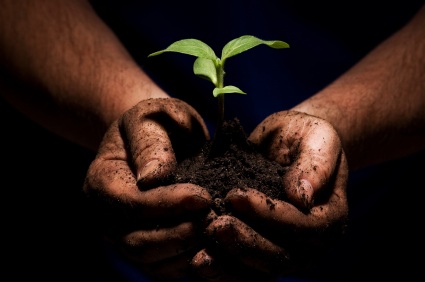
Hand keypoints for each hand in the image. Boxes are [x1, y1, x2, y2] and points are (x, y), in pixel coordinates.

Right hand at [83, 98, 213, 279]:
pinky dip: (188, 261)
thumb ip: (149, 143)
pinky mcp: (144, 248)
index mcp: (101, 181)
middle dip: (179, 233)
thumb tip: (153, 178)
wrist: (159, 139)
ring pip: (150, 261)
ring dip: (186, 250)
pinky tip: (212, 245)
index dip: (166, 204)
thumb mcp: (150, 117)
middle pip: (136, 242)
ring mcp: (123, 236)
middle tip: (214, 218)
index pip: (129, 204)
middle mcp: (106, 216)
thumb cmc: (155, 123)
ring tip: (216, 229)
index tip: (203, 196)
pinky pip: (162, 268)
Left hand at [191, 110, 348, 279]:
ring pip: (259, 269)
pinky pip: (244, 268)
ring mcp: (288, 252)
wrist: (292, 143)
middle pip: (280, 255)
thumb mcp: (317, 140)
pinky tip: (198, 262)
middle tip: (213, 226)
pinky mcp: (264, 251)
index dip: (270, 215)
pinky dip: (222, 269)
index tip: (236, 196)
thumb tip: (302, 197)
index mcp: (330, 217)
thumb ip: (314, 166)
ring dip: (228, 265)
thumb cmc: (305, 137)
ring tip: (198, 258)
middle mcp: (311, 243)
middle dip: (245, 242)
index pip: (303, 226)